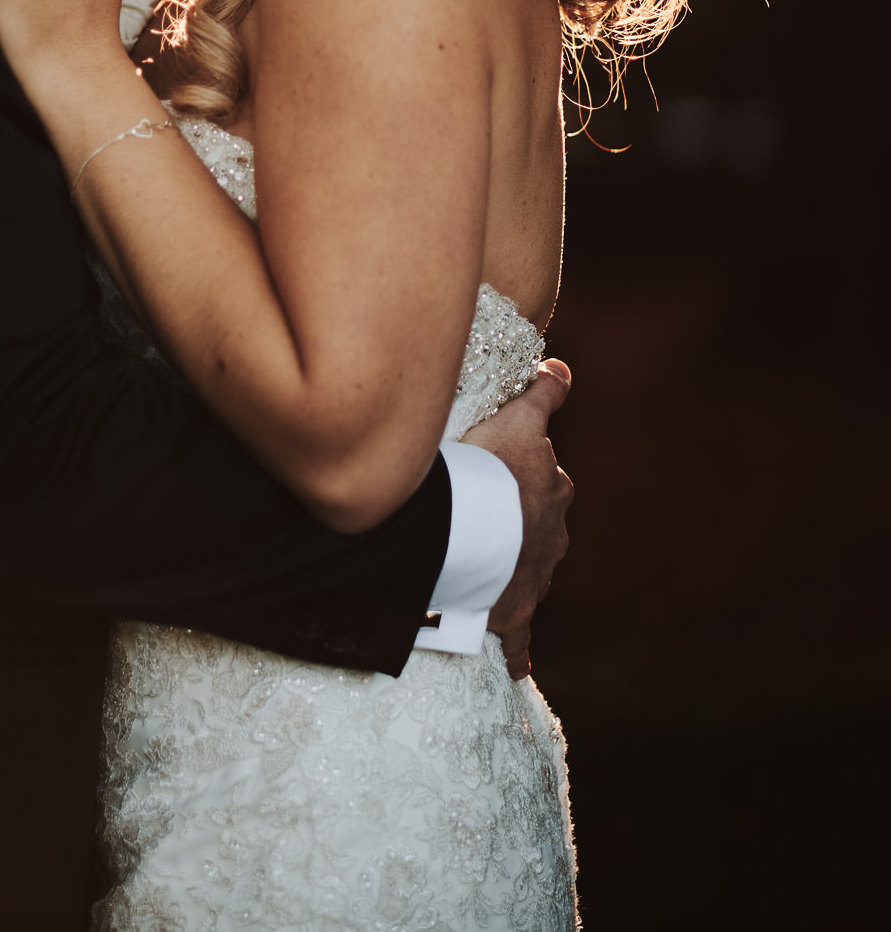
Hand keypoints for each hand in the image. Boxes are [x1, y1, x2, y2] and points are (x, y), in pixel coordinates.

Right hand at [464, 360, 573, 680]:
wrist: (473, 532)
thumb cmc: (492, 469)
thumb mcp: (518, 420)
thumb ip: (544, 394)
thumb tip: (563, 367)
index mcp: (552, 493)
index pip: (549, 482)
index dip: (527, 478)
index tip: (509, 480)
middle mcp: (552, 536)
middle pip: (542, 529)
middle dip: (523, 526)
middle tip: (489, 521)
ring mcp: (534, 577)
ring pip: (530, 574)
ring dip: (513, 573)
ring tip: (483, 572)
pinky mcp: (514, 615)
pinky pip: (519, 641)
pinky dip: (516, 655)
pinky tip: (514, 669)